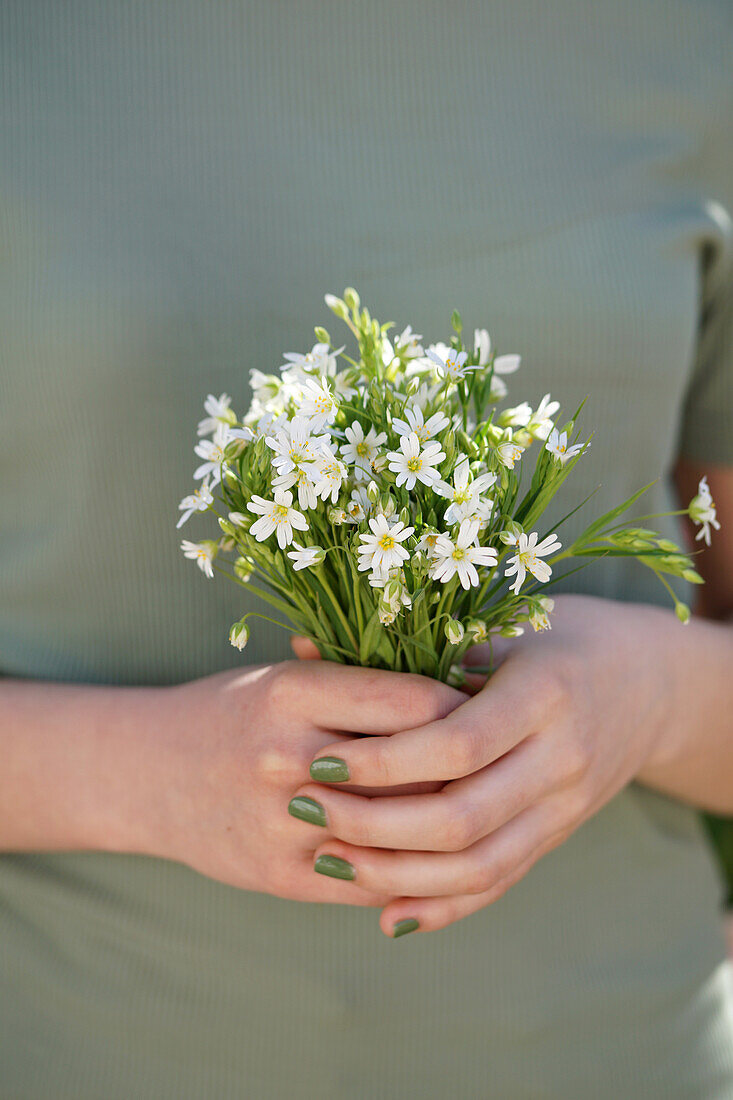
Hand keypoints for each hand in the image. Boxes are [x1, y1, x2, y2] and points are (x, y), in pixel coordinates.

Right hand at [134, 660, 463, 908]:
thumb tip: (460, 684)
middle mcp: (288, 755)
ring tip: (476, 803)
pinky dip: (413, 867)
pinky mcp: (281, 876)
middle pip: (418, 770)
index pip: (418, 702)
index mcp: (295, 692)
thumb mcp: (288, 678)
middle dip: (468, 768)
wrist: (151, 774)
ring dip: (447, 822)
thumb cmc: (234, 712)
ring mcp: (283, 823)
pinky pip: (376, 879)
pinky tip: (434, 851)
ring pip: (403, 832)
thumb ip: (363, 683)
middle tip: (499, 759)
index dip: (465, 706)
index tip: (487, 708)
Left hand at [290, 595, 674, 934]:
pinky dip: (444, 907)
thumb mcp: (502, 624)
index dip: (383, 760)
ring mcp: (565, 807)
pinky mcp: (559, 836)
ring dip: (397, 874)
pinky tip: (388, 916)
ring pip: (478, 866)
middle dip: (374, 823)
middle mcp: (562, 758)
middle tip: (308, 808)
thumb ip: (420, 646)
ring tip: (330, 859)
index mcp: (545, 695)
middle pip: (462, 818)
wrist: (648, 683)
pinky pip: (500, 883)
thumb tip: (307, 647)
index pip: (456, 745)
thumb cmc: (558, 637)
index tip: (322, 760)